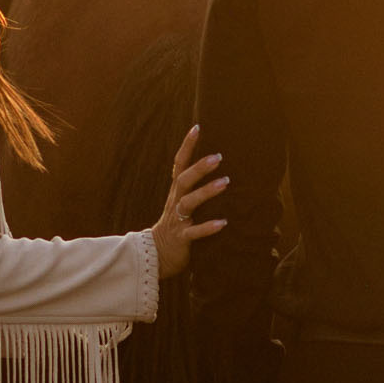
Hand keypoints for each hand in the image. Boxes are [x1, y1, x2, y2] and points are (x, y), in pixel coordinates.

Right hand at [151, 125, 227, 281]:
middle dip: (199, 168)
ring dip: (206, 192)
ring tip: (226, 183)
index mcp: (176, 192)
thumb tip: (218, 167)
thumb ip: (195, 188)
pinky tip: (223, 223)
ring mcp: (177, 220)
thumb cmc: (176, 226)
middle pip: (183, 180)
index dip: (186, 146)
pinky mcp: (181, 238)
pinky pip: (194, 232)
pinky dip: (208, 227)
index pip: (179, 164)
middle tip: (218, 156)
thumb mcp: (182, 203)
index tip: (197, 127)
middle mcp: (175, 202)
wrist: (157, 255)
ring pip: (188, 203)